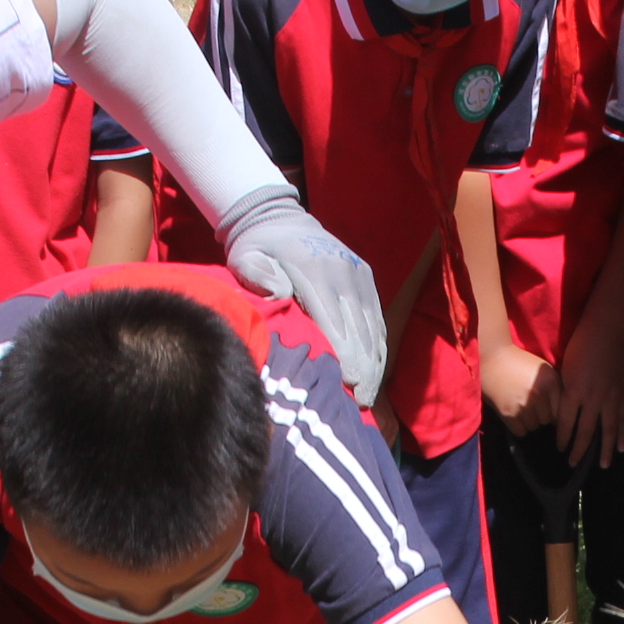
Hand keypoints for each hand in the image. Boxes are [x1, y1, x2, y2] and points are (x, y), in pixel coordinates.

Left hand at [221, 191, 387, 399]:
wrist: (279, 218)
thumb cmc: (257, 248)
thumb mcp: (246, 256)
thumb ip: (256, 274)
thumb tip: (279, 294)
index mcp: (316, 270)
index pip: (335, 323)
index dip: (343, 358)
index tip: (347, 387)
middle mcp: (345, 273)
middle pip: (359, 332)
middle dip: (361, 370)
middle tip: (358, 404)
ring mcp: (360, 277)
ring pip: (373, 330)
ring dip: (373, 366)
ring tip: (367, 398)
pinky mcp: (367, 280)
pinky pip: (377, 321)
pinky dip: (377, 350)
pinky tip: (373, 376)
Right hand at [486, 337, 555, 431]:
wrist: (492, 358)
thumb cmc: (519, 363)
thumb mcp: (542, 369)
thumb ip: (553, 389)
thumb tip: (559, 417)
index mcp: (551, 381)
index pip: (561, 410)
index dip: (554, 412)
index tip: (547, 411)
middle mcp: (540, 394)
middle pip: (547, 421)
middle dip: (540, 417)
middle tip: (531, 409)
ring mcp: (524, 404)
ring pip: (533, 427)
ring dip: (528, 422)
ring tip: (521, 411)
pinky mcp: (509, 413)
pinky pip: (520, 431)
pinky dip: (518, 427)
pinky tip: (514, 415)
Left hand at [553, 326, 623, 467]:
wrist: (606, 335)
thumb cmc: (580, 349)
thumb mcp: (564, 372)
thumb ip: (564, 395)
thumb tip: (561, 415)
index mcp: (575, 392)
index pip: (566, 423)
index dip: (563, 437)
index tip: (560, 448)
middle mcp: (593, 399)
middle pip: (586, 432)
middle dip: (579, 450)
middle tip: (573, 463)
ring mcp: (611, 399)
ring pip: (608, 430)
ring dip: (605, 450)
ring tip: (603, 465)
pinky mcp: (623, 396)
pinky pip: (623, 420)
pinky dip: (623, 435)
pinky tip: (621, 448)